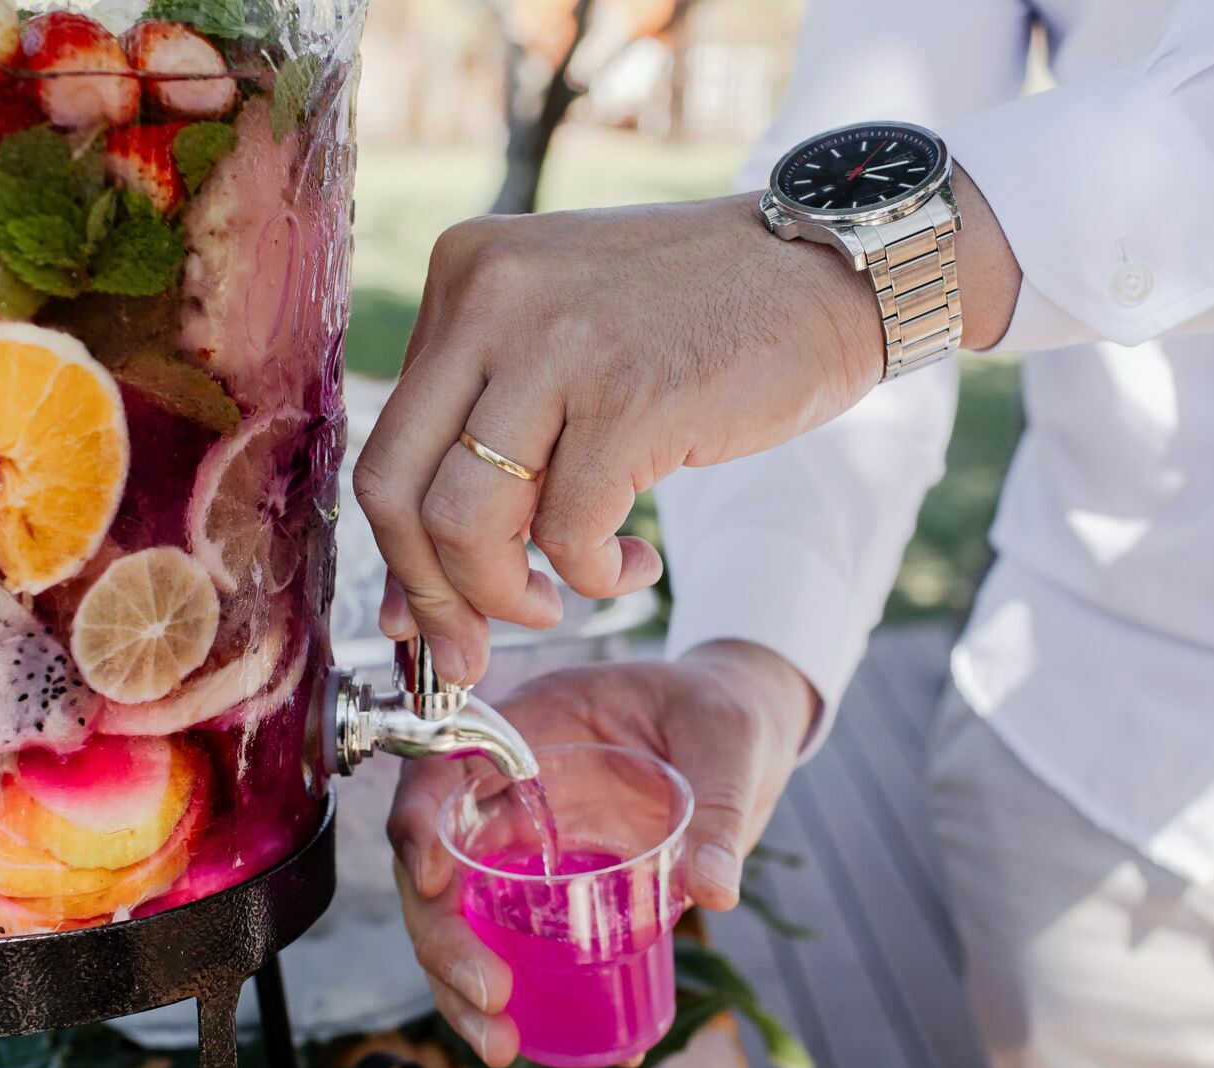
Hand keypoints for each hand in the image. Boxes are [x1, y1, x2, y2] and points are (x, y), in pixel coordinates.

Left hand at [352, 192, 881, 685]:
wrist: (826, 268)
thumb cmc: (698, 322)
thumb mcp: (566, 352)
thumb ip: (486, 450)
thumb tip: (405, 606)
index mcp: (464, 274)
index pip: (387, 442)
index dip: (398, 555)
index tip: (425, 618)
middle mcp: (491, 296)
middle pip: (397, 487)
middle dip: (428, 596)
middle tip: (470, 652)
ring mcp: (558, 343)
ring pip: (464, 522)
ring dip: (506, 596)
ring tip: (560, 598)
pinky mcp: (630, 398)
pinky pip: (568, 534)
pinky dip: (594, 576)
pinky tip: (634, 561)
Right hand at [386, 641, 819, 1066]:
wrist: (746, 727)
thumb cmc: (722, 710)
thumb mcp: (728, 740)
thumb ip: (720, 808)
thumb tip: (714, 888)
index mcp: (534, 725)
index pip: (445, 766)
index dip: (421, 823)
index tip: (436, 885)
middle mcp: (512, 788)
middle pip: (438, 861)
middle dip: (443, 937)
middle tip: (489, 996)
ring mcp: (526, 841)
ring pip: (461, 915)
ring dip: (462, 985)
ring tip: (502, 1045)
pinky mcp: (552, 887)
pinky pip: (514, 940)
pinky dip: (520, 995)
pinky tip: (541, 1041)